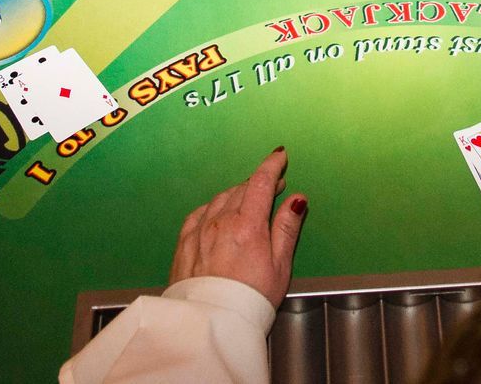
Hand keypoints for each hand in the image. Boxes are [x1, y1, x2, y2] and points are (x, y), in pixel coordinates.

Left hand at [168, 147, 306, 306]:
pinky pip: (199, 213)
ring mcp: (199, 230)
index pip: (260, 182)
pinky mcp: (184, 243)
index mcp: (247, 224)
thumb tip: (296, 199)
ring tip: (247, 201)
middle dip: (257, 183)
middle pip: (240, 189)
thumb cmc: (251, 298)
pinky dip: (213, 207)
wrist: (210, 324)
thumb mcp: (279, 266)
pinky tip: (217, 213)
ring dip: (235, 194)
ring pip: (219, 199)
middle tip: (271, 187)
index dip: (272, 165)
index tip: (280, 156)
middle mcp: (220, 221)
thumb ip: (286, 229)